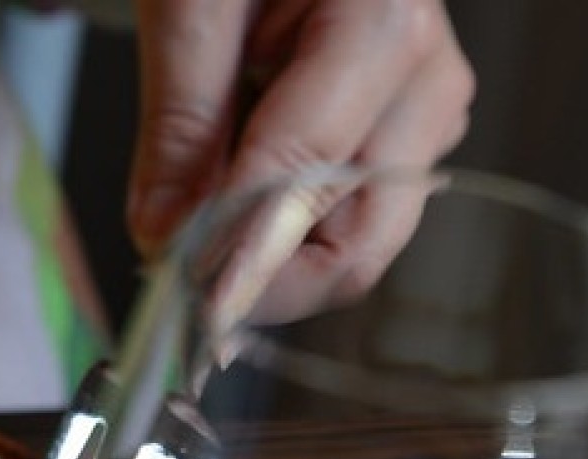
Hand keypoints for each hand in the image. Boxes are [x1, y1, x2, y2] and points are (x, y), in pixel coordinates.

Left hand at [128, 0, 473, 286]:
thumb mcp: (192, 5)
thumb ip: (179, 125)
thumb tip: (161, 237)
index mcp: (384, 27)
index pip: (309, 181)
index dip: (239, 260)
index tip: (178, 299)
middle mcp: (426, 78)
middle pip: (358, 244)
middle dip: (262, 283)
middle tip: (179, 294)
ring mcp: (425, 112)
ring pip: (356, 245)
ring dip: (272, 264)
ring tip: (198, 238)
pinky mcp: (407, 132)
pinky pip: (348, 217)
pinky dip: (286, 236)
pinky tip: (234, 212)